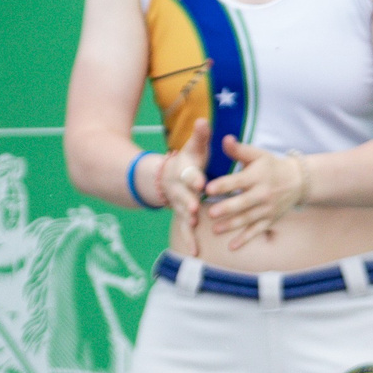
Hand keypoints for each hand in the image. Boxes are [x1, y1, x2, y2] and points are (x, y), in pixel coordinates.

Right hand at [162, 117, 210, 248]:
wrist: (169, 176)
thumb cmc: (189, 160)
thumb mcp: (194, 147)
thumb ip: (200, 136)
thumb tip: (204, 120)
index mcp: (184, 171)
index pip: (189, 174)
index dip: (194, 177)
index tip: (200, 182)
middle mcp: (179, 189)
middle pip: (183, 196)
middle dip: (188, 201)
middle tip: (195, 208)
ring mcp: (179, 204)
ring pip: (183, 214)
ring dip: (188, 221)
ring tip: (194, 229)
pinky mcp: (183, 216)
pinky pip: (185, 229)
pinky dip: (189, 240)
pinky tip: (194, 253)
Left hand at [204, 135, 308, 250]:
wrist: (297, 181)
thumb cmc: (271, 166)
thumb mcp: (257, 155)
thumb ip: (239, 150)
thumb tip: (225, 139)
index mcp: (257, 176)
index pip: (238, 181)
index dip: (223, 185)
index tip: (208, 188)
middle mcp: (262, 194)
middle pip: (243, 203)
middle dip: (227, 208)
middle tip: (210, 213)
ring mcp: (266, 209)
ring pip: (247, 219)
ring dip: (231, 225)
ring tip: (215, 229)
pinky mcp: (269, 220)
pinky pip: (256, 231)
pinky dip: (244, 240)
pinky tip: (231, 247)